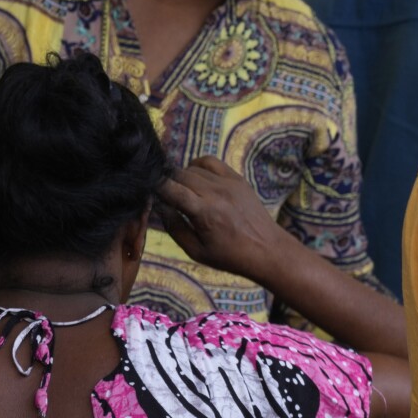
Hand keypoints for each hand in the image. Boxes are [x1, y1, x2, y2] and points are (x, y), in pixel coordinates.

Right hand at [156, 155, 293, 283]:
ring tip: (184, 191)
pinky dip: (198, 166)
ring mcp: (229, 183)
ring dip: (183, 176)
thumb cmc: (231, 256)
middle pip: (179, 174)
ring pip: (193, 167)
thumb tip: (161, 206)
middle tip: (167, 195)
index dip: (155, 188)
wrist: (268, 249)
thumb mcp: (196, 251)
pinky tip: (197, 180)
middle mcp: (216, 192)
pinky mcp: (238, 179)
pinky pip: (211, 161)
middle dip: (167, 182)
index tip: (149, 193)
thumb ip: (174, 227)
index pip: (169, 188)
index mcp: (204, 212)